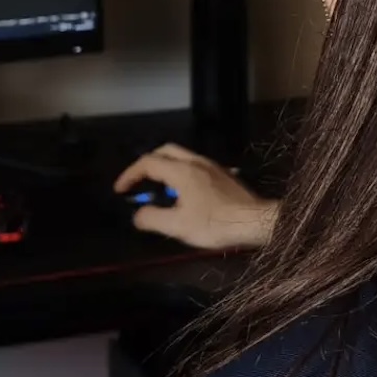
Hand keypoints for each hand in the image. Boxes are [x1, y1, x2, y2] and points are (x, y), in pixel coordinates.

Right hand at [115, 143, 278, 250]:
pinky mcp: (223, 175)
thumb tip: (138, 214)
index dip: (130, 174)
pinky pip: (194, 165)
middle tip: (138, 181)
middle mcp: (196, 162)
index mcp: (182, 170)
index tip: (120, 190)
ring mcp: (212, 166)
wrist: (255, 221)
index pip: (148, 162)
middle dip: (147, 163)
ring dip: (165, 166)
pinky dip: (180, 172)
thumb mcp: (178, 226)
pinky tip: (183, 192)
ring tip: (157, 188)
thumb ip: (153, 218)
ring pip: (181, 156)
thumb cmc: (215, 223)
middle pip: (165, 151)